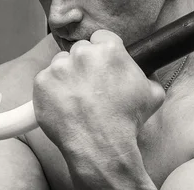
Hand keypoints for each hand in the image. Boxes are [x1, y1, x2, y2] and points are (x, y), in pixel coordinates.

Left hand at [32, 30, 164, 155]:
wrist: (101, 146)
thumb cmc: (126, 123)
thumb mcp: (152, 95)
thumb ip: (147, 76)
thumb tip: (145, 73)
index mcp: (109, 49)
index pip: (101, 39)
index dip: (102, 55)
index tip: (101, 69)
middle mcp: (82, 53)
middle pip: (79, 51)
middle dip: (83, 67)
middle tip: (90, 90)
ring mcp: (59, 68)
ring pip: (60, 65)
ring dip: (66, 78)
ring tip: (76, 101)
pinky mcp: (42, 83)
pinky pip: (45, 82)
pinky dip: (51, 93)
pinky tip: (64, 107)